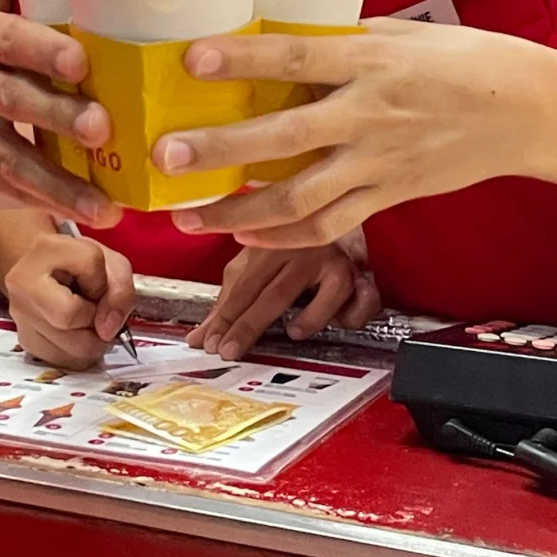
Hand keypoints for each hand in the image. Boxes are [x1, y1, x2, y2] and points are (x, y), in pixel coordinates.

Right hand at [0, 14, 120, 224]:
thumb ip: (39, 52)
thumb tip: (118, 69)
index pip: (12, 40)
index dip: (46, 51)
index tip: (79, 63)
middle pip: (13, 100)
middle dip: (59, 116)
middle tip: (100, 127)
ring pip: (13, 159)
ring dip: (62, 184)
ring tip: (102, 203)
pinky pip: (11, 190)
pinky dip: (52, 203)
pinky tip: (88, 212)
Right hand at [6, 232, 133, 370]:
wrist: (49, 273)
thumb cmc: (80, 266)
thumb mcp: (110, 263)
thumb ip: (121, 290)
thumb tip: (108, 329)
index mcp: (46, 249)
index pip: (89, 263)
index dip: (103, 277)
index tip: (96, 281)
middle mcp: (23, 282)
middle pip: (69, 316)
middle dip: (95, 318)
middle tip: (95, 308)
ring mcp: (20, 315)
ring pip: (69, 348)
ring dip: (92, 340)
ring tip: (87, 321)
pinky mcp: (25, 341)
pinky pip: (64, 361)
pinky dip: (80, 353)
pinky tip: (76, 333)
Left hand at [153, 20, 556, 247]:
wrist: (532, 112)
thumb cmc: (469, 61)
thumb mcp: (407, 32)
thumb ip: (347, 37)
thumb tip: (288, 34)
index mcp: (373, 61)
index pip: (297, 55)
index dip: (244, 59)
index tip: (192, 58)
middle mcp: (372, 113)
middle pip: (285, 137)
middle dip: (221, 150)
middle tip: (167, 155)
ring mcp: (381, 162)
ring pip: (300, 199)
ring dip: (239, 211)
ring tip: (188, 213)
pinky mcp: (392, 195)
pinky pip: (331, 225)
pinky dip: (285, 236)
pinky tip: (246, 236)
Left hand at [187, 243, 380, 359]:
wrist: (330, 206)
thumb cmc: (286, 243)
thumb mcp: (252, 266)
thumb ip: (228, 302)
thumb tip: (197, 338)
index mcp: (265, 243)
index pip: (241, 286)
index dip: (223, 318)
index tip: (207, 343)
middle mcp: (296, 247)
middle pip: (272, 292)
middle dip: (248, 325)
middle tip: (230, 350)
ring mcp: (328, 258)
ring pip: (322, 292)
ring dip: (308, 316)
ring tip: (292, 334)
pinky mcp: (356, 271)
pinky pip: (359, 297)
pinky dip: (351, 312)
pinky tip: (338, 321)